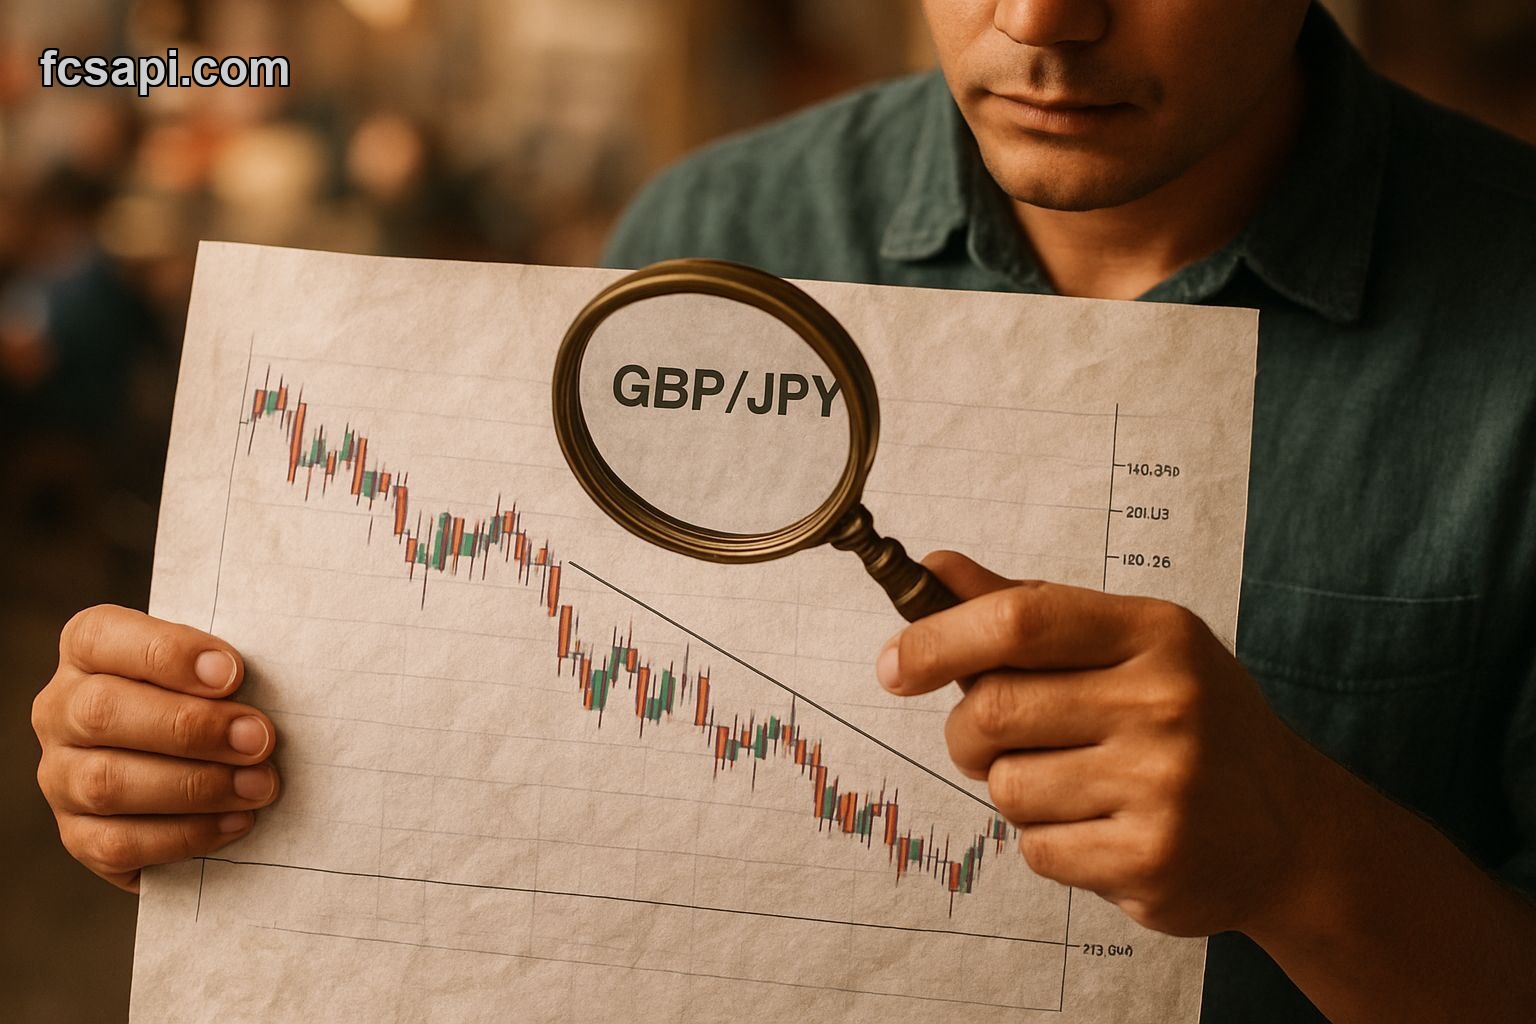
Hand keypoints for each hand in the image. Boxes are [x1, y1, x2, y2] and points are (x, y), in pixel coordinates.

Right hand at [32, 605, 279, 891]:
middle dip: (191, 728)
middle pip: (101, 713)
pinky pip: (117, 843)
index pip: (100, 637)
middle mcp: (60, 710)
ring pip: (107, 784)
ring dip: (196, 787)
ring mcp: (60, 775)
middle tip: (260, 739)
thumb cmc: (215, 696)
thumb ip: (224, 669)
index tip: (234, 673)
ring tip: (259, 785)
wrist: (199, 763)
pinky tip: (237, 822)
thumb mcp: (215, 666)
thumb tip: (256, 706)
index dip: (168, 654)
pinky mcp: (78, 834)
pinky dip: (185, 835)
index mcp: (88, 650)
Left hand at [877, 551, 1322, 937]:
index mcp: (1155, 633)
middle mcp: (1165, 702)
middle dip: (968, 732)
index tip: (894, 665)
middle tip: (994, 739)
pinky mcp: (1152, 861)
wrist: (1292, 828)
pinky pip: (1036, 848)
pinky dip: (1048, 842)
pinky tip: (1101, 827)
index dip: (939, 639)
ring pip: (1005, 787)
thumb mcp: (1130, 645)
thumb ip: (1027, 608)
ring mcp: (1163, 786)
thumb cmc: (1193, 721)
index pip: (1020, 620)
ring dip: (1013, 790)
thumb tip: (932, 567)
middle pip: (992, 709)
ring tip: (1073, 784)